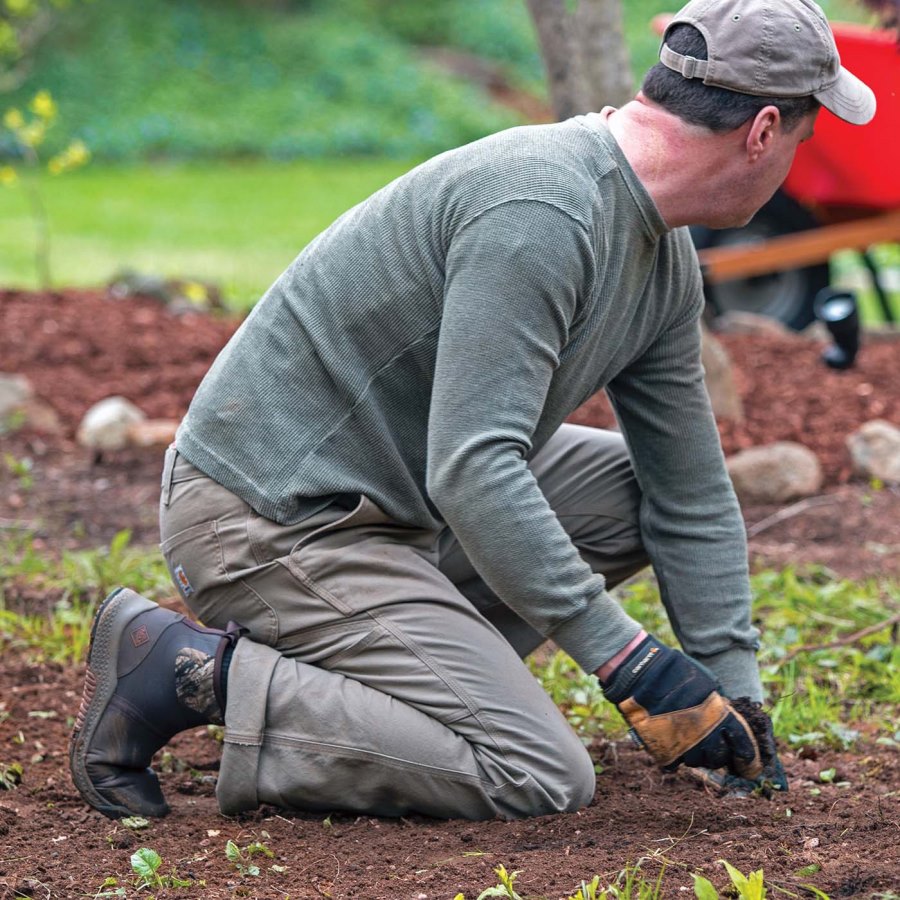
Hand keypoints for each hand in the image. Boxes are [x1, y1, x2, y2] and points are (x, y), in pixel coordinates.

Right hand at [599, 634, 771, 782]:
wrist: (641, 672)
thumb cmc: (675, 671)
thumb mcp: (707, 683)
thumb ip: (719, 706)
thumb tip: (726, 719)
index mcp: (720, 717)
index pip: (743, 745)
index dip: (749, 759)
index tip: (751, 767)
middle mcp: (704, 736)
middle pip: (719, 757)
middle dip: (720, 754)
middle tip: (714, 744)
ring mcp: (683, 745)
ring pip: (697, 762)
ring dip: (698, 754)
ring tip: (690, 739)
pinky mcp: (662, 750)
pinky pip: (675, 763)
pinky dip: (676, 756)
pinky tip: (673, 743)